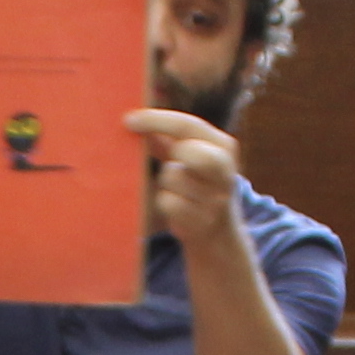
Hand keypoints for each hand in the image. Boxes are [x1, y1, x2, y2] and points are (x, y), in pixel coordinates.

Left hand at [124, 109, 243, 259]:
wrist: (218, 235)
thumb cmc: (197, 187)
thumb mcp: (191, 157)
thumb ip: (169, 139)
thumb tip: (136, 119)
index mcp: (224, 146)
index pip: (188, 125)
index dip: (156, 120)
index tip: (129, 120)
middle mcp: (226, 170)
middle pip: (186, 149)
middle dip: (170, 152)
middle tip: (168, 159)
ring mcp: (216, 198)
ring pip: (172, 176)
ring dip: (166, 183)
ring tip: (177, 190)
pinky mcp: (202, 222)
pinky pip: (167, 202)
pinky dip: (165, 203)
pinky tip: (176, 207)